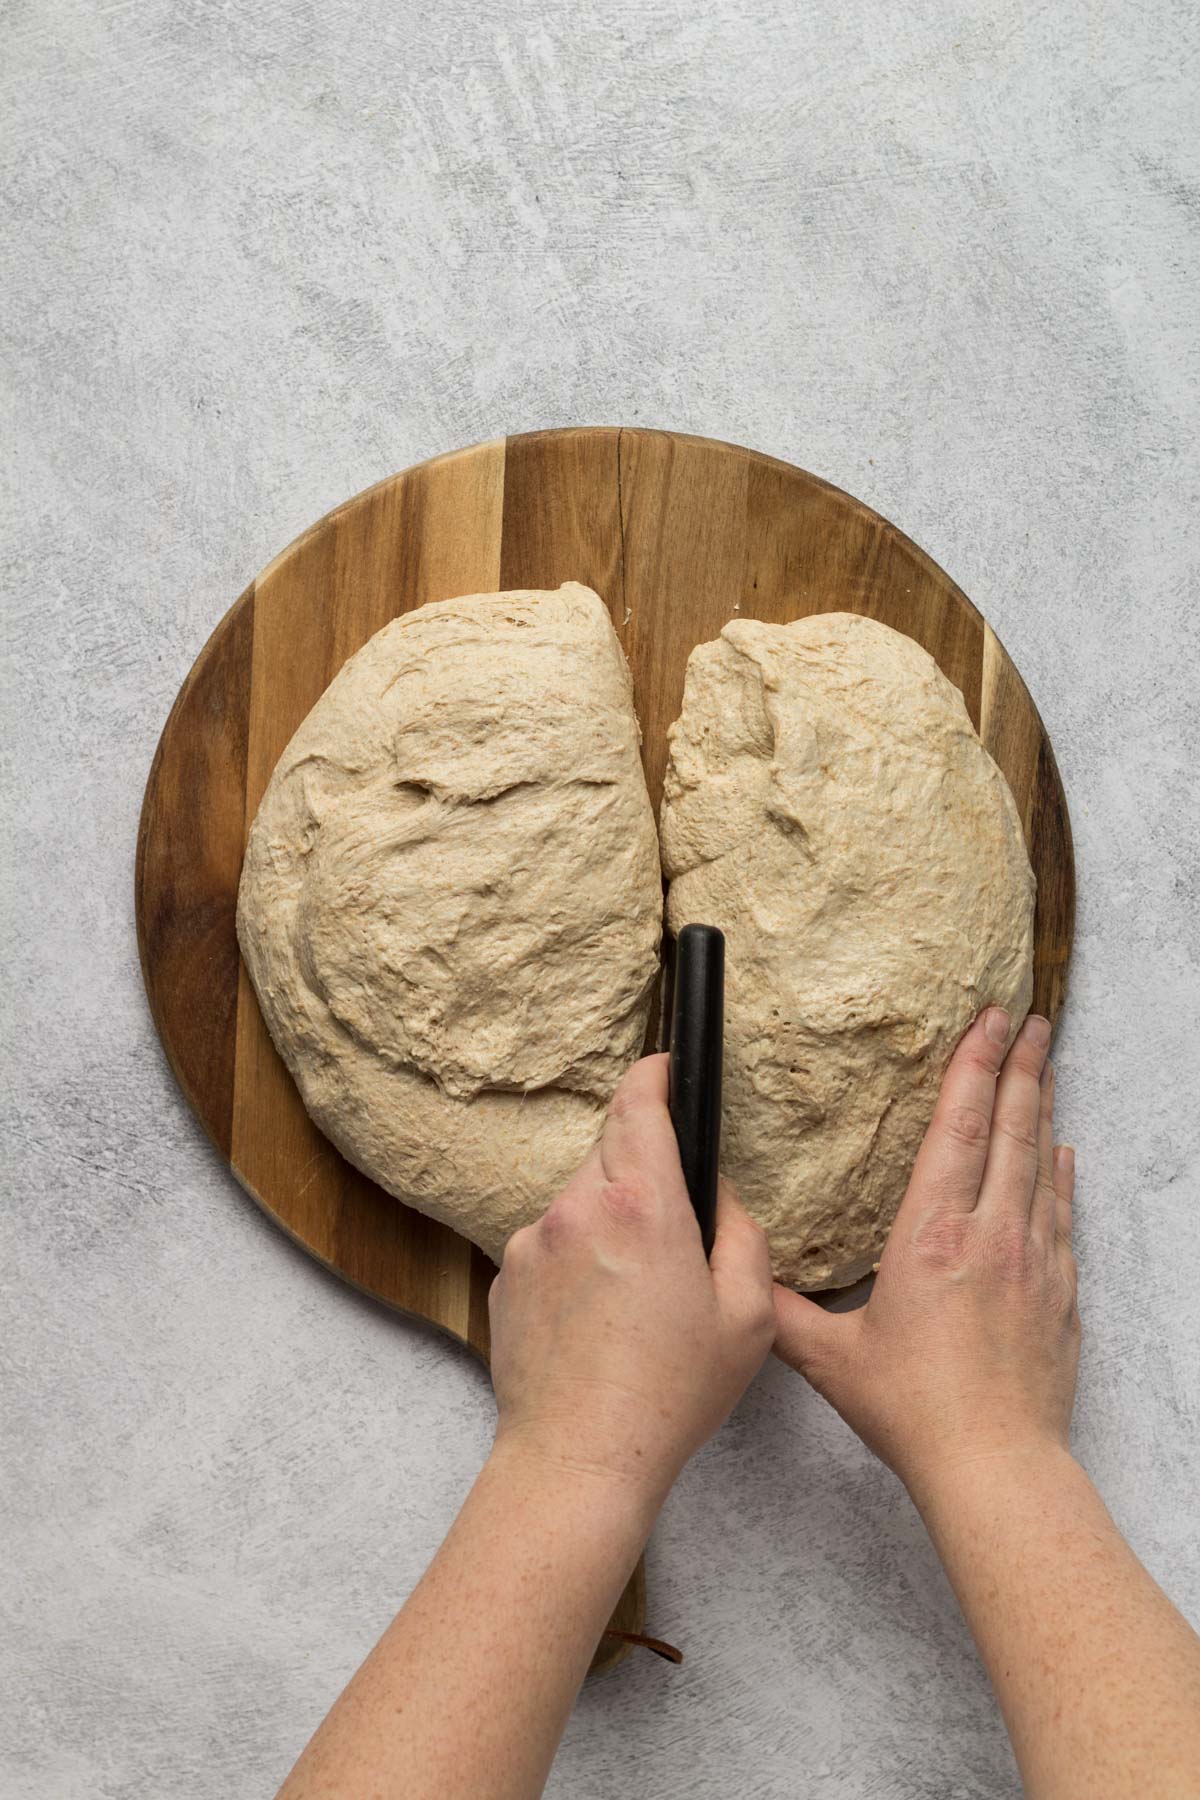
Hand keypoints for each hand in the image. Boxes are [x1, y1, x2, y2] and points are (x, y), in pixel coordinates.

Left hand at [489, 1054, 775, 1510]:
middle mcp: (576, 1208)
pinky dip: (575, 1261)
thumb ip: (742, 1233)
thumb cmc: (669, 1395)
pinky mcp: (506, 1276)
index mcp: (642, 1207)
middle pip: (610, 1152)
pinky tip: (597, 1319)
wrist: (578, 1459)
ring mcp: (532, 1241)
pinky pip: (550, 1244)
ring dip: (607, 1222)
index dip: (653, 1075)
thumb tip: (714, 1192)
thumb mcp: (747, 1316)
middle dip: (641, 1172)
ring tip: (634, 1298)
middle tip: (673, 1233)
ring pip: (578, 1200)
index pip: (638, 1106)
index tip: (664, 1066)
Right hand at [773, 1009, 1079, 1505]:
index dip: (972, 1067)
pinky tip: (1062, 1152)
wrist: (994, 1464)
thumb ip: (783, 1311)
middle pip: (1011, 1129)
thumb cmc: (913, 1411)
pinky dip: (1061, 1174)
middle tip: (1030, 1019)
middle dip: (1020, 1066)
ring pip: (1041, 1163)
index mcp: (930, 1237)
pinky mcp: (1058, 1294)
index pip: (958, 1129)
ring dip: (1043, 1107)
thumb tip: (741, 1281)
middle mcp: (989, 1235)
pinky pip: (1062, 1215)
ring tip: (1046, 1063)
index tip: (987, 1021)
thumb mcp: (831, 1358)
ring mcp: (1033, 1262)